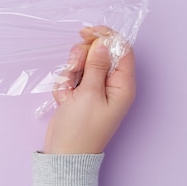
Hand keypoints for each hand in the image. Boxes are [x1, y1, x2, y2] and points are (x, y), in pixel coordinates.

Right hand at [42, 26, 135, 153]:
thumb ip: (96, 65)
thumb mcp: (89, 93)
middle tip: (73, 72)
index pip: (121, 49)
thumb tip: (104, 42)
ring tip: (67, 93)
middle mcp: (111, 84)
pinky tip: (64, 101)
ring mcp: (95, 89)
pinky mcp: (80, 93)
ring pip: (81, 64)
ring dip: (69, 74)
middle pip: (98, 53)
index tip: (86, 32)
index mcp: (123, 84)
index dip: (105, 36)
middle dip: (80, 59)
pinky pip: (70, 77)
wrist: (63, 153)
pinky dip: (64, 86)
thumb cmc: (80, 129)